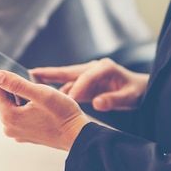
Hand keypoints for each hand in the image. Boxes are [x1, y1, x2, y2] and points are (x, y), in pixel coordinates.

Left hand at [0, 70, 90, 150]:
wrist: (78, 136)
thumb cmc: (63, 115)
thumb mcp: (41, 93)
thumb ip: (16, 84)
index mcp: (9, 116)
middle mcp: (9, 127)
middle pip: (3, 97)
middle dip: (12, 87)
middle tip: (26, 81)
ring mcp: (17, 132)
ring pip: (12, 105)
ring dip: (20, 97)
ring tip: (37, 96)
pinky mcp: (25, 134)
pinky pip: (19, 114)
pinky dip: (25, 106)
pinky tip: (38, 106)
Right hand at [30, 58, 148, 111]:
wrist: (139, 89)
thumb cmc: (136, 92)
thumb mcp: (130, 97)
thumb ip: (113, 100)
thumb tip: (98, 103)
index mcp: (104, 68)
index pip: (87, 76)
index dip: (77, 87)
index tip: (69, 100)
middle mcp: (93, 68)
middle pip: (68, 71)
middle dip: (50, 73)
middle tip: (31, 74)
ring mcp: (87, 75)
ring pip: (65, 79)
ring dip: (50, 82)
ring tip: (31, 86)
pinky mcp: (84, 83)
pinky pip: (68, 86)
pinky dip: (56, 90)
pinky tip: (44, 95)